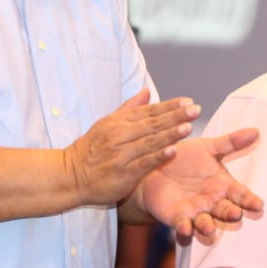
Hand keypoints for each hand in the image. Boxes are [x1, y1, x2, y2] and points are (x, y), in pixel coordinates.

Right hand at [65, 90, 201, 204]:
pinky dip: (158, 156)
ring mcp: (121, 154)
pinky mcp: (122, 173)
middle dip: (176, 116)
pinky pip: (143, 163)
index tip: (188, 102)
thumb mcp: (106, 123)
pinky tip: (173, 151)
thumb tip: (147, 91)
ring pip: (150, 142)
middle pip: (152, 124)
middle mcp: (120, 135)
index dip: (170, 106)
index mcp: (118, 122)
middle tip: (196, 110)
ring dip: (170, 134)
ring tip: (188, 127)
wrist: (70, 175)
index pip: (149, 111)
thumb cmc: (92, 149)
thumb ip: (129, 108)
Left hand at [140, 129, 262, 241]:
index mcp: (222, 186)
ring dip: (208, 226)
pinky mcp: (177, 218)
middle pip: (225, 211)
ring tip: (209, 227)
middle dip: (231, 214)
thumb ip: (230, 143)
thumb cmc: (184, 158)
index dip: (249, 200)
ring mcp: (195, 212)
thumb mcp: (207, 148)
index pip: (240, 195)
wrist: (154, 167)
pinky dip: (184, 230)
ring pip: (205, 223)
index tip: (259, 205)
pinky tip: (185, 229)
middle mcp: (212, 202)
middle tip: (236, 214)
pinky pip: (182, 226)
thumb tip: (256, 131)